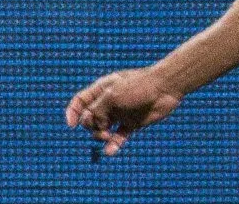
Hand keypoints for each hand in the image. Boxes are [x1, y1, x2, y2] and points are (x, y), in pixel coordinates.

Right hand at [65, 67, 182, 154]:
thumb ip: (97, 110)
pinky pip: (118, 137)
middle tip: (101, 128)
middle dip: (90, 126)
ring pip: (102, 130)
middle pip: (89, 119)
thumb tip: (92, 125)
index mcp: (102, 89)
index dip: (72, 112)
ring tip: (108, 137)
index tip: (71, 125)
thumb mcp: (112, 95)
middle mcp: (109, 102)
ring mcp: (120, 113)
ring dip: (101, 136)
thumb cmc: (138, 86)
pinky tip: (111, 151)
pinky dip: (113, 145)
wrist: (166, 88)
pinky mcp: (132, 123)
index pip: (80, 101)